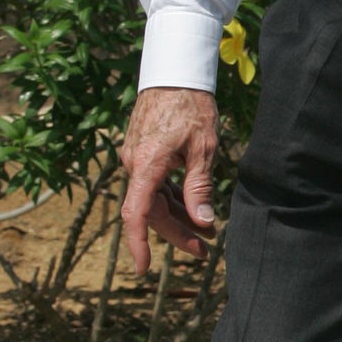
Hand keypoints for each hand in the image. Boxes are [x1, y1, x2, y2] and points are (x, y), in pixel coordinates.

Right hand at [119, 87, 219, 273]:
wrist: (174, 73)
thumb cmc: (191, 106)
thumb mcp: (203, 149)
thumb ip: (199, 188)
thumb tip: (203, 223)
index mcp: (146, 165)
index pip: (138, 213)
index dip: (139, 243)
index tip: (143, 268)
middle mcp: (135, 164)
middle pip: (152, 211)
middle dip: (178, 234)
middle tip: (204, 251)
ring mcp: (137, 159)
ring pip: (155, 199)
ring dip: (179, 217)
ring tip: (207, 233)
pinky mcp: (143, 153)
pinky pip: (155, 185)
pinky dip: (173, 199)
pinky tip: (193, 210)